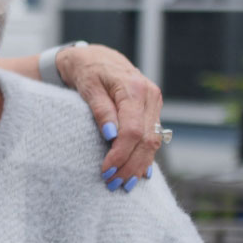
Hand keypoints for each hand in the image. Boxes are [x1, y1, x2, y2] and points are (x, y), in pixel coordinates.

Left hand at [56, 43, 164, 190]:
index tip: (106, 170)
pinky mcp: (153, 111)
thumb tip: (111, 135)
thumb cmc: (88, 71)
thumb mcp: (88, 87)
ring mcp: (155, 104)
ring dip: (139, 166)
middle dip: (130, 166)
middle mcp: (150, 96)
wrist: (97, 58)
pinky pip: (154, 138)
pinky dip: (146, 158)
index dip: (120, 154)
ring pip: (153, 142)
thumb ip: (100, 110)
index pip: (132, 130)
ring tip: (123, 184)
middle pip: (146, 140)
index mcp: (134, 88)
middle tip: (113, 184)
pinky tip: (140, 174)